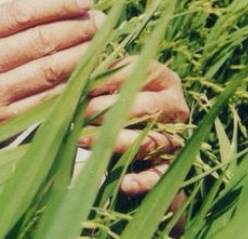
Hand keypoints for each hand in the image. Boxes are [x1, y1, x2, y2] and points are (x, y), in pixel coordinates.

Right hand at [0, 0, 104, 149]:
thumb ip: (6, 23)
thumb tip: (59, 4)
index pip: (20, 13)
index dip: (58, 4)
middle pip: (40, 41)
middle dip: (78, 28)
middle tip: (100, 21)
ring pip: (51, 71)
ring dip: (83, 54)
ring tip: (100, 43)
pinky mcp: (5, 122)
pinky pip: (50, 99)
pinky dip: (74, 84)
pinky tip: (88, 72)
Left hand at [81, 57, 188, 194]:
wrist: (124, 133)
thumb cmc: (109, 98)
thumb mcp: (105, 82)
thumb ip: (96, 73)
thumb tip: (80, 69)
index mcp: (161, 77)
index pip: (138, 72)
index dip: (108, 79)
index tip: (83, 85)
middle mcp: (174, 105)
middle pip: (144, 107)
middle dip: (107, 110)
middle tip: (79, 113)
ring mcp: (176, 135)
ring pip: (149, 140)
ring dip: (115, 142)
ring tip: (82, 139)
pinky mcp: (169, 164)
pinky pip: (160, 174)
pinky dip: (143, 181)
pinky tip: (125, 184)